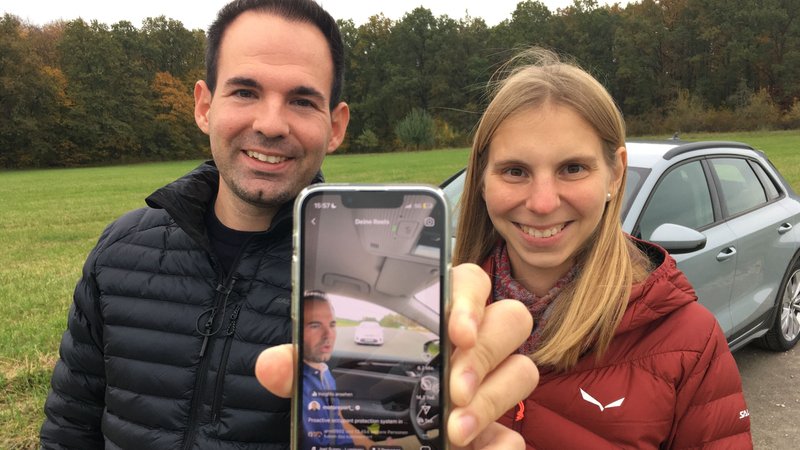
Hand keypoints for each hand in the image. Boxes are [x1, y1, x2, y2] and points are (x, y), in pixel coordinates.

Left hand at [255, 263, 537, 448]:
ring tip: (454, 428)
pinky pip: (519, 434)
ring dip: (493, 397)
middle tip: (453, 386)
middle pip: (510, 320)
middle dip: (485, 352)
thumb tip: (274, 365)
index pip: (470, 283)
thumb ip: (306, 370)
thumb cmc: (363, 408)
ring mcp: (491, 388)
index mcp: (437, 320)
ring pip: (523, 369)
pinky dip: (502, 444)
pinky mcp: (499, 432)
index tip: (455, 329)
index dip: (470, 297)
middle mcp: (473, 348)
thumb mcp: (330, 386)